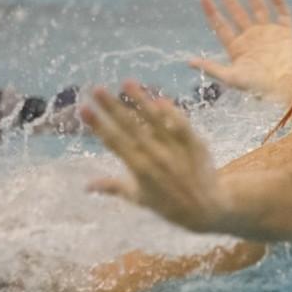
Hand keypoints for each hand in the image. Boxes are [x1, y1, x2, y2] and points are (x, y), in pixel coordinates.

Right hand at [81, 81, 227, 232]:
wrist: (206, 209)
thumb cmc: (169, 205)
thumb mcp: (139, 198)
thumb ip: (113, 187)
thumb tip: (86, 186)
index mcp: (139, 169)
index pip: (114, 142)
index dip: (98, 125)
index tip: (84, 109)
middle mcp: (156, 157)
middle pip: (130, 127)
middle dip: (112, 107)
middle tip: (96, 88)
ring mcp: (176, 149)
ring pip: (156, 120)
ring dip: (141, 100)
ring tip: (126, 82)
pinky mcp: (194, 144)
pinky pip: (181, 124)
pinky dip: (171, 112)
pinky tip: (159, 98)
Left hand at [190, 0, 291, 97]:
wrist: (285, 89)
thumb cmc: (257, 87)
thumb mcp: (231, 78)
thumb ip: (212, 68)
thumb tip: (189, 62)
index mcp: (237, 48)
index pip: (221, 25)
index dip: (212, 11)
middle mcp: (252, 38)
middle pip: (236, 12)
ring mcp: (269, 34)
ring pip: (258, 8)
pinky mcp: (286, 33)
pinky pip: (283, 13)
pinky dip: (278, 1)